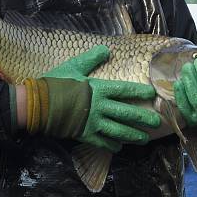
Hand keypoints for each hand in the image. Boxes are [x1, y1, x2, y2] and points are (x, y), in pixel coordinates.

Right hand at [23, 45, 160, 152]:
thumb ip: (91, 58)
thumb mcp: (73, 67)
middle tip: (158, 123)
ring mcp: (93, 123)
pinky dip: (113, 145)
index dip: (140, 93)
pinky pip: (103, 142)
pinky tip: (120, 147)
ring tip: (144, 139)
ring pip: (119, 131)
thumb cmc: (55, 84)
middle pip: (127, 113)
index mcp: (98, 89)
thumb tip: (105, 49)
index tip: (152, 95)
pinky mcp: (85, 135)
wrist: (38, 105)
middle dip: (144, 118)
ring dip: (133, 136)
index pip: (124, 90)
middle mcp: (100, 107)